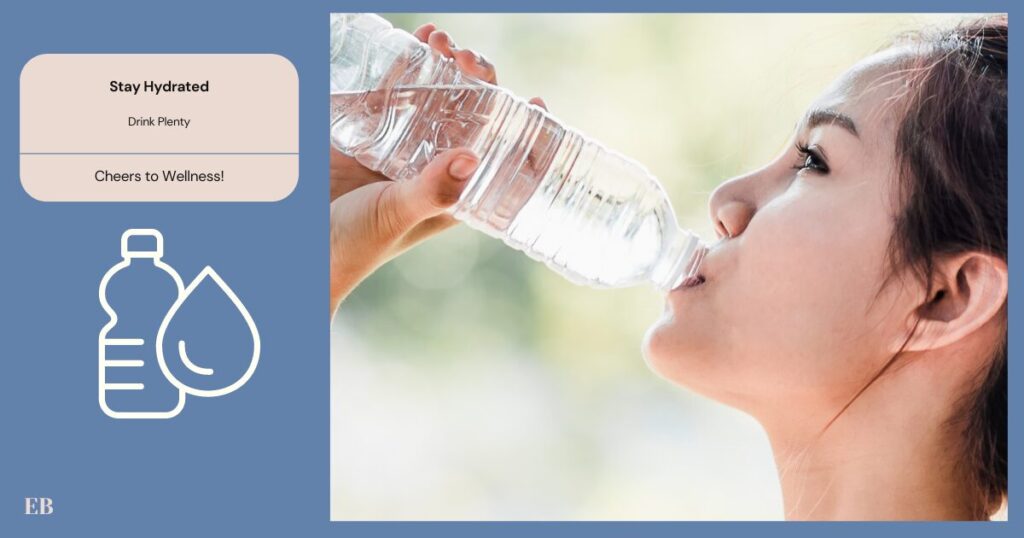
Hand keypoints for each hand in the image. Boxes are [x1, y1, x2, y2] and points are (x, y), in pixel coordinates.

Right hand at [329, 23, 547, 314]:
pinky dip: (407, 65)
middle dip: (479, 85)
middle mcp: (430, 167)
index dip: (525, 135)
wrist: (293, 244)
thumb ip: (432, 189)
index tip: (538, 103)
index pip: (500, 164)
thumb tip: (473, 156)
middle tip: (471, 60)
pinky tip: (419, 43)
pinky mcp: (365, 129)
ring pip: (435, 99)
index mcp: (451, 195)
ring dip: (446, 68)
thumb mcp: (396, 215)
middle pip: (470, 118)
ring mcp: (399, 146)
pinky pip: (392, 90)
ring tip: (444, 42)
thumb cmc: (352, 245)